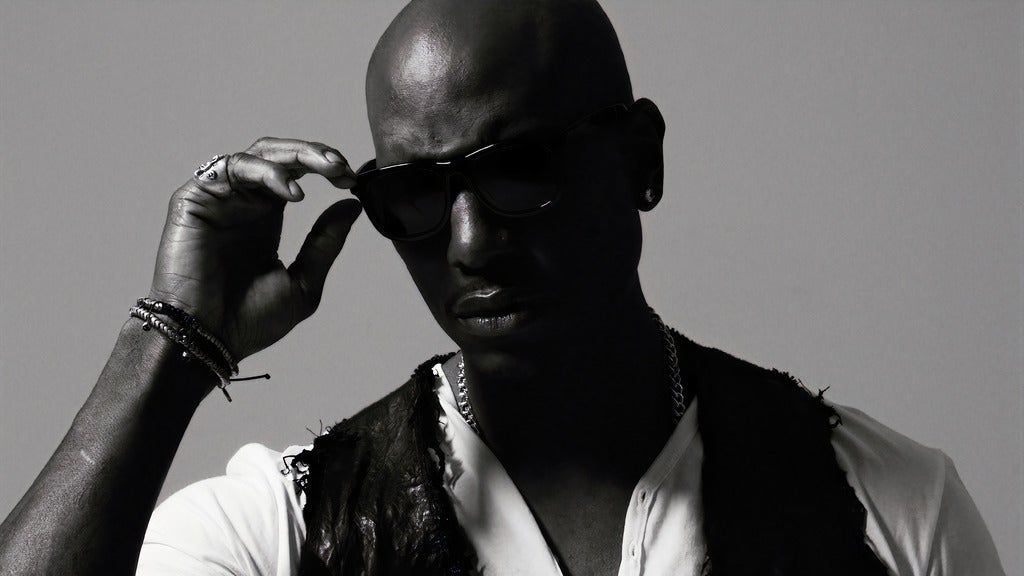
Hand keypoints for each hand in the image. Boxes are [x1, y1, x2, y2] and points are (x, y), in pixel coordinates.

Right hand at [149, 138, 361, 361]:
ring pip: (257, 153)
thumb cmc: (249, 321)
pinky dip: (266, 173)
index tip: (352, 181)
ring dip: (295, 155)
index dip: (324, 168)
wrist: (208, 339)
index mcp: (266, 216)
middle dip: (314, 153)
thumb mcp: (303, 282)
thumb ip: (326, 242)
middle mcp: (242, 201)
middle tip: (342, 167)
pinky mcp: (194, 199)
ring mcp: (218, 198)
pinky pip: (230, 168)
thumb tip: (353, 204)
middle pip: (279, 155)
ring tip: (327, 170)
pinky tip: (293, 194)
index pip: (295, 173)